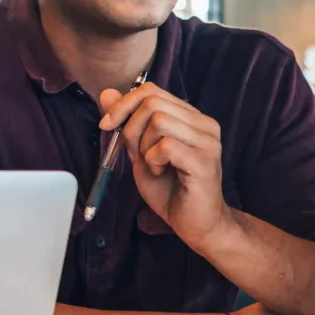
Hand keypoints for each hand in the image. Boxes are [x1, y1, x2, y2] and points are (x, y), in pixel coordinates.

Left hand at [100, 82, 230, 242]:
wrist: (196, 224)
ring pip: (159, 121)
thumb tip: (107, 93)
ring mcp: (207, 141)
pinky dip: (153, 161)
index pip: (152, 91)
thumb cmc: (171, 190)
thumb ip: (128, 123)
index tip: (107, 125)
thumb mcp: (141, 152)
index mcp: (191, 118)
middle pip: (153, 102)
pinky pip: (165, 146)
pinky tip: (160, 173)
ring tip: (154, 166)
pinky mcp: (204, 161)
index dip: (124, 104)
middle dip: (131, 127)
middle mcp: (204, 124)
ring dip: (144, 147)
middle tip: (136, 154)